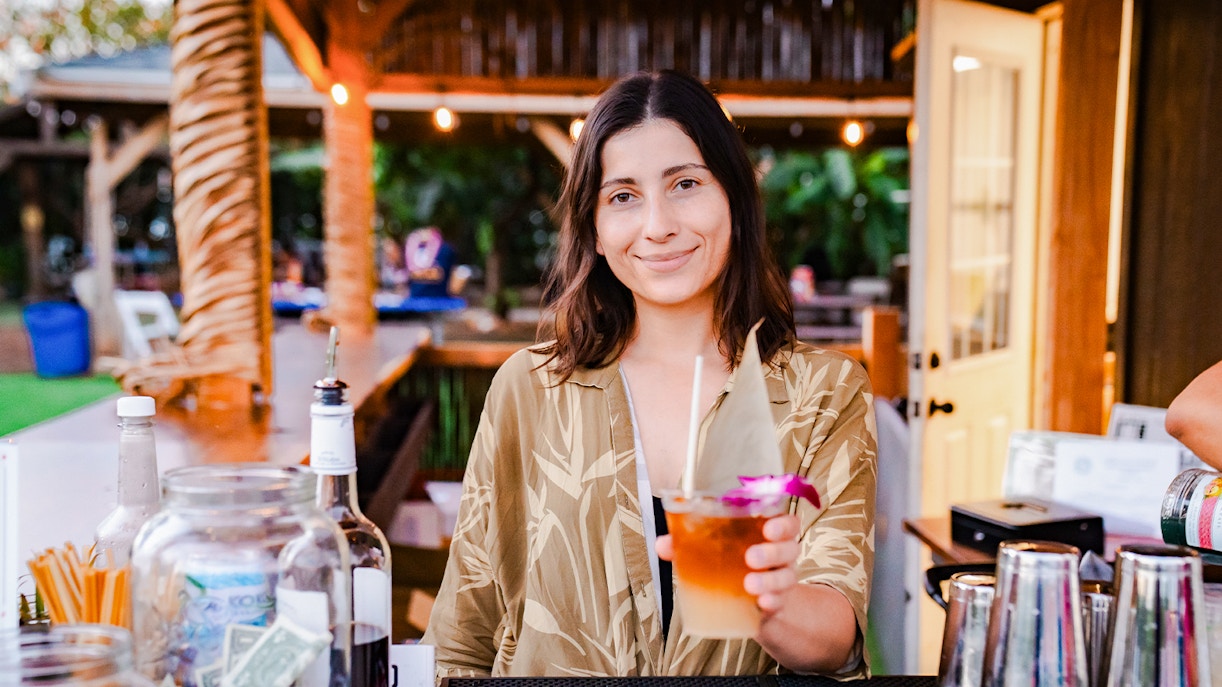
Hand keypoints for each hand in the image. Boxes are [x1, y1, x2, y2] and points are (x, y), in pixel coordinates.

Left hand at [654, 514, 800, 612]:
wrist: (748, 602)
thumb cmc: (731, 564)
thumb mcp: (712, 551)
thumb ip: (688, 544)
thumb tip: (662, 544)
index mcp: (767, 533)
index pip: (787, 522)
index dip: (783, 523)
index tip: (768, 526)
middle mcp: (780, 554)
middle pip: (789, 547)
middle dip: (772, 551)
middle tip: (750, 557)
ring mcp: (781, 578)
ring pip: (787, 575)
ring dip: (769, 579)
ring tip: (749, 584)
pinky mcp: (778, 601)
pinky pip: (781, 601)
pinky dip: (773, 601)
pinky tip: (762, 603)